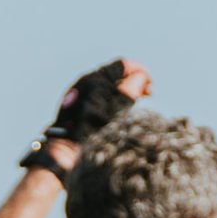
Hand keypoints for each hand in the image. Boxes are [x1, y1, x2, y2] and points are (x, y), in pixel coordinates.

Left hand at [22, 58, 152, 173]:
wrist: (65, 152)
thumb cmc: (92, 133)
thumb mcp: (117, 109)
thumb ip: (131, 89)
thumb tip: (140, 77)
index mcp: (93, 79)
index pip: (123, 66)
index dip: (140, 72)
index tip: (151, 84)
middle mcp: (84, 82)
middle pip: (115, 74)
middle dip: (134, 81)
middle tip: (148, 92)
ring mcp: (79, 93)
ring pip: (108, 85)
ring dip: (125, 89)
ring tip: (138, 100)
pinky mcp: (76, 105)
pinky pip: (100, 95)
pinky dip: (113, 97)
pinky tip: (121, 108)